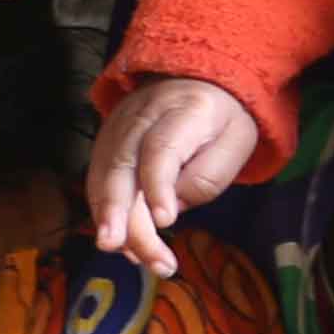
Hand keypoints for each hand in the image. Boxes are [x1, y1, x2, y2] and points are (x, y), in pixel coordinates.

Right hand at [87, 80, 260, 278]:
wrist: (196, 77)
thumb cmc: (222, 119)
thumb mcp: (236, 142)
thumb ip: (208, 177)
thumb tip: (170, 208)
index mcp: (184, 110)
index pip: (162, 148)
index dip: (158, 185)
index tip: (164, 220)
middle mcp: (142, 114)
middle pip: (122, 163)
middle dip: (116, 209)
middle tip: (116, 246)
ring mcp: (117, 126)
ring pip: (103, 175)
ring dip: (111, 220)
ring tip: (131, 256)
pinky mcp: (105, 140)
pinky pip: (97, 180)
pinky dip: (106, 214)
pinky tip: (123, 242)